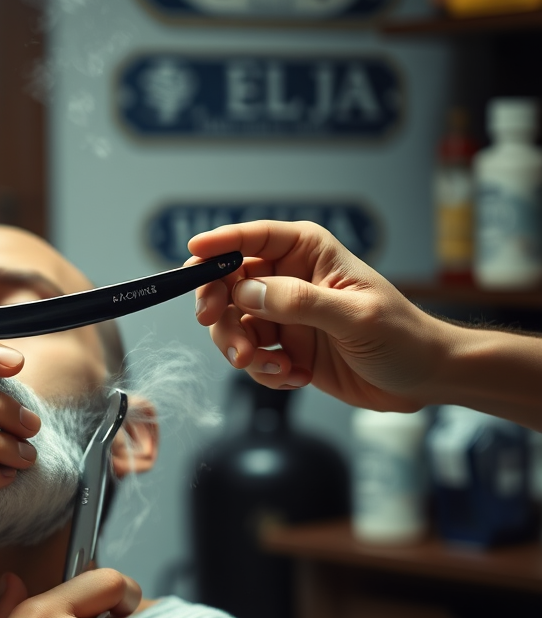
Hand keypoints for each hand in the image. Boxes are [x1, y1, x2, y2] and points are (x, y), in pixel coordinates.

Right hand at [189, 220, 453, 412]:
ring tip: (269, 366)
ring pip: (233, 325)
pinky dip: (263, 371)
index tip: (193, 253)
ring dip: (240, 349)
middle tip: (222, 333)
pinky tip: (293, 377)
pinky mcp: (285, 348)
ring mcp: (285, 315)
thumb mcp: (354, 316)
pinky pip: (252, 357)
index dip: (219, 243)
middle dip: (220, 311)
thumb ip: (298, 302)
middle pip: (228, 284)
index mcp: (308, 253)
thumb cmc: (402, 336)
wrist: (424, 379)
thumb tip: (246, 293)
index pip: (253, 238)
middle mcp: (290, 279)